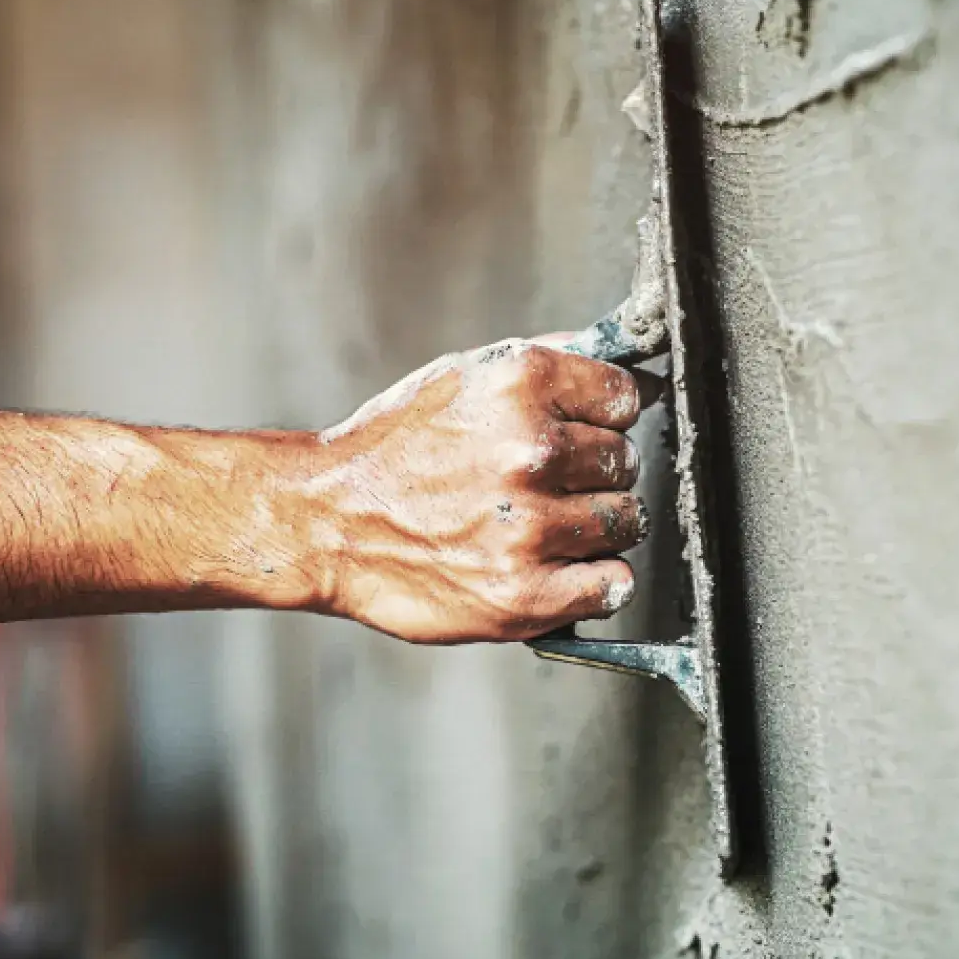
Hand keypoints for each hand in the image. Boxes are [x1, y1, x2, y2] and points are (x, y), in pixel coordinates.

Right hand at [285, 339, 652, 643]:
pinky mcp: (525, 595)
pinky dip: (594, 581)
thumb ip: (548, 364)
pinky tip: (556, 567)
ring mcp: (530, 528)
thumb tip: (633, 366)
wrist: (325, 522)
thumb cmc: (395, 449)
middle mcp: (531, 453)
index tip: (580, 431)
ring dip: (594, 527)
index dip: (604, 416)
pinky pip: (612, 585)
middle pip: (625, 463)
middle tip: (543, 484)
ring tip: (540, 525)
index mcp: (521, 385)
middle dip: (593, 473)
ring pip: (625, 522)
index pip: (624, 396)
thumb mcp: (463, 377)